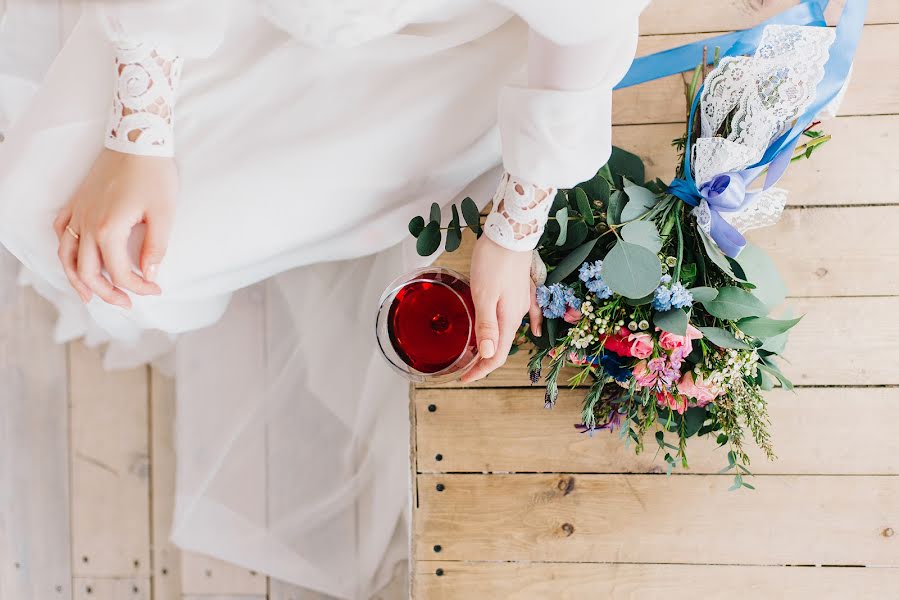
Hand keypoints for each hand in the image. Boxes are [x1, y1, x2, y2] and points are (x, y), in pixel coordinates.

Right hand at [53, 149, 176, 306]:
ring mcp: (78, 213)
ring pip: (66, 256)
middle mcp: (87, 225)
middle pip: (87, 272)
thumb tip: (150, 274)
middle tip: (127, 303)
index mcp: (109, 230)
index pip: (121, 273)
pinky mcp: (76, 202)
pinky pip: (60, 232)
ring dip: (77, 280)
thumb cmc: (153, 174)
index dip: (139, 287)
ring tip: (91, 297)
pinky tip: (74, 261)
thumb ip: (155, 248)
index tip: (156, 289)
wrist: (136, 139)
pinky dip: (64, 252)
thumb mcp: (164, 214)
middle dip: (107, 293)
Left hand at [460, 236, 542, 382]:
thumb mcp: (484, 295)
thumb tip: (488, 355)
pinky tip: (533, 329)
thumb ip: (487, 326)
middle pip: (503, 346)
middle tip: (465, 369)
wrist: (511, 232)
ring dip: (496, 345)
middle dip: (485, 361)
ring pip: (509, 331)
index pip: (497, 355)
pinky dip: (526, 325)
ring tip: (480, 353)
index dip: (480, 371)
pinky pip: (527, 314)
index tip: (463, 378)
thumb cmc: (493, 261)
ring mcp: (522, 301)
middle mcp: (518, 314)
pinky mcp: (522, 289)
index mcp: (508, 319)